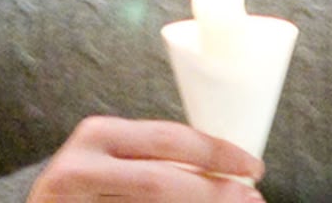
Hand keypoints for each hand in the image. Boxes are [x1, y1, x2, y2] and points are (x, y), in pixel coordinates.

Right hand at [27, 116, 265, 201]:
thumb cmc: (87, 184)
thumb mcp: (114, 157)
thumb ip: (155, 158)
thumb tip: (230, 175)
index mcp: (98, 135)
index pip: (167, 140)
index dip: (217, 154)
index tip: (253, 167)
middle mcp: (81, 167)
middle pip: (160, 182)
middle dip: (213, 193)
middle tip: (251, 199)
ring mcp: (78, 201)